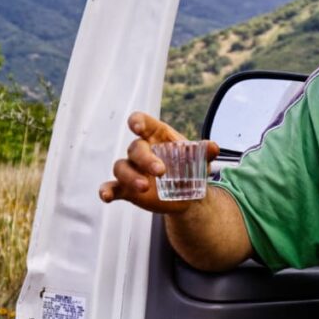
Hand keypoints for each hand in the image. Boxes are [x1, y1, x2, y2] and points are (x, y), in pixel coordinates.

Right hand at [99, 112, 218, 213]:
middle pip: (134, 148)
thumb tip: (213, 147)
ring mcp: (132, 169)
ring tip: (143, 188)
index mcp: (156, 136)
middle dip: (145, 159)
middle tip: (161, 171)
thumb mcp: (201, 160)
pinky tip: (105, 196)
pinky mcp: (127, 188)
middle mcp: (141, 150)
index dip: (137, 122)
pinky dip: (106, 190)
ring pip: (121, 167)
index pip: (142, 122)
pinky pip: (112, 186)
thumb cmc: (191, 168)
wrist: (188, 195)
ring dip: (129, 176)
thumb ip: (205, 152)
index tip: (136, 126)